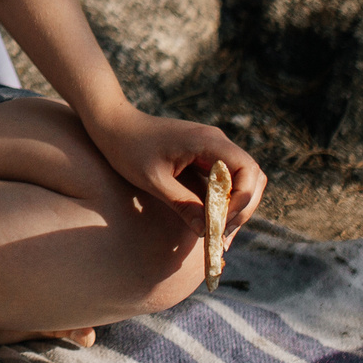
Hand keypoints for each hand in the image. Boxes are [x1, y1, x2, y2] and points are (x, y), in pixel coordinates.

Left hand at [83, 108, 264, 238]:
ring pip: (241, 182)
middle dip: (242, 209)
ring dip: (235, 209)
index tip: (223, 222)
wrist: (111, 124)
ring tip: (218, 238)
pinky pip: (224, 182)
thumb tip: (206, 233)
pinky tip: (211, 225)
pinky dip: (223, 204)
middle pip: (251, 178)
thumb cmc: (128, 148)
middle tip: (222, 237)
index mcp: (208, 141)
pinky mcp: (203, 158)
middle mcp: (216, 143)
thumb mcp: (153, 180)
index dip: (243, 199)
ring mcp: (211, 150)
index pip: (248, 170)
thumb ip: (182, 204)